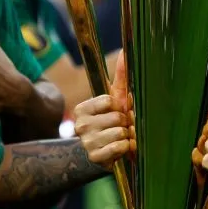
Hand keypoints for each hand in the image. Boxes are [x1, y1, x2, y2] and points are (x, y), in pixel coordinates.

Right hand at [73, 52, 134, 167]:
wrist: (98, 155)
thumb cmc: (109, 123)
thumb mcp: (112, 101)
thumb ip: (119, 77)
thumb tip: (124, 52)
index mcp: (82, 109)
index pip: (109, 100)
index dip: (119, 106)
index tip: (116, 111)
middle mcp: (80, 125)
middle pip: (118, 117)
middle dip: (125, 122)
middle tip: (121, 126)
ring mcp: (87, 142)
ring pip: (120, 132)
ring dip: (126, 136)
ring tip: (120, 137)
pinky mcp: (95, 156)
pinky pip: (121, 146)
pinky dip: (126, 147)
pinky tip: (120, 147)